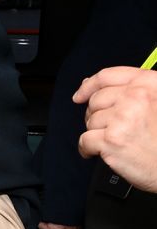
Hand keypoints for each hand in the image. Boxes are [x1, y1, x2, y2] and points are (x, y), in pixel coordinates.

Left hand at [74, 67, 156, 192]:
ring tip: (118, 142)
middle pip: (96, 100)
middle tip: (110, 128)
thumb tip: (90, 84)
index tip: (80, 95)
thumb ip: (132, 91)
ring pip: (91, 121)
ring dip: (97, 133)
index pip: (107, 76)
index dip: (89, 85)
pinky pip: (85, 140)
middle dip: (97, 115)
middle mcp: (136, 97)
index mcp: (149, 84)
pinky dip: (88, 149)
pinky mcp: (111, 140)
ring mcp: (122, 118)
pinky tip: (101, 152)